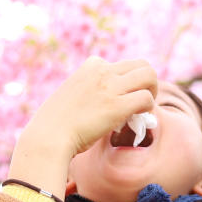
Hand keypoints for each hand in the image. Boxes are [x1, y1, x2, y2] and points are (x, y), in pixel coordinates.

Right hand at [8, 57, 156, 195]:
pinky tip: (140, 119)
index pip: (122, 65)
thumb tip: (110, 103)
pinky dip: (149, 109)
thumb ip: (92, 92)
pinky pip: (147, 99)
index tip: (122, 99)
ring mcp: (110, 87)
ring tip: (144, 109)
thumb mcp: (74, 95)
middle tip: (142, 101)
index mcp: (91, 66)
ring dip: (152, 92)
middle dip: (148, 82)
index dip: (128, 82)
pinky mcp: (117, 105)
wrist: (48, 137)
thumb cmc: (57, 124)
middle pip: (143, 65)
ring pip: (149, 76)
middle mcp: (103, 71)